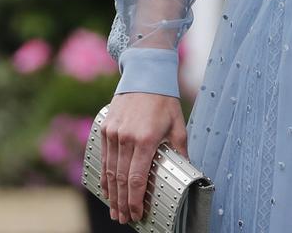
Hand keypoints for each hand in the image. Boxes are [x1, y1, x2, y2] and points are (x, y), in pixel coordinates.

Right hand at [100, 92, 187, 224]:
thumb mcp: (177, 124)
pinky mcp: (105, 128)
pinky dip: (104, 176)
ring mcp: (113, 132)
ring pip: (110, 171)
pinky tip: (106, 189)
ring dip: (112, 194)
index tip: (138, 214)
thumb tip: (187, 170)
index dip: (136, 200)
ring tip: (115, 211)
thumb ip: (180, 150)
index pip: (137, 178)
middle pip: (122, 179)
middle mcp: (127, 137)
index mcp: (146, 138)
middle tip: (124, 219)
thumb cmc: (164, 100)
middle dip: (123, 203)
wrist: (145, 74)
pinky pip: (103, 158)